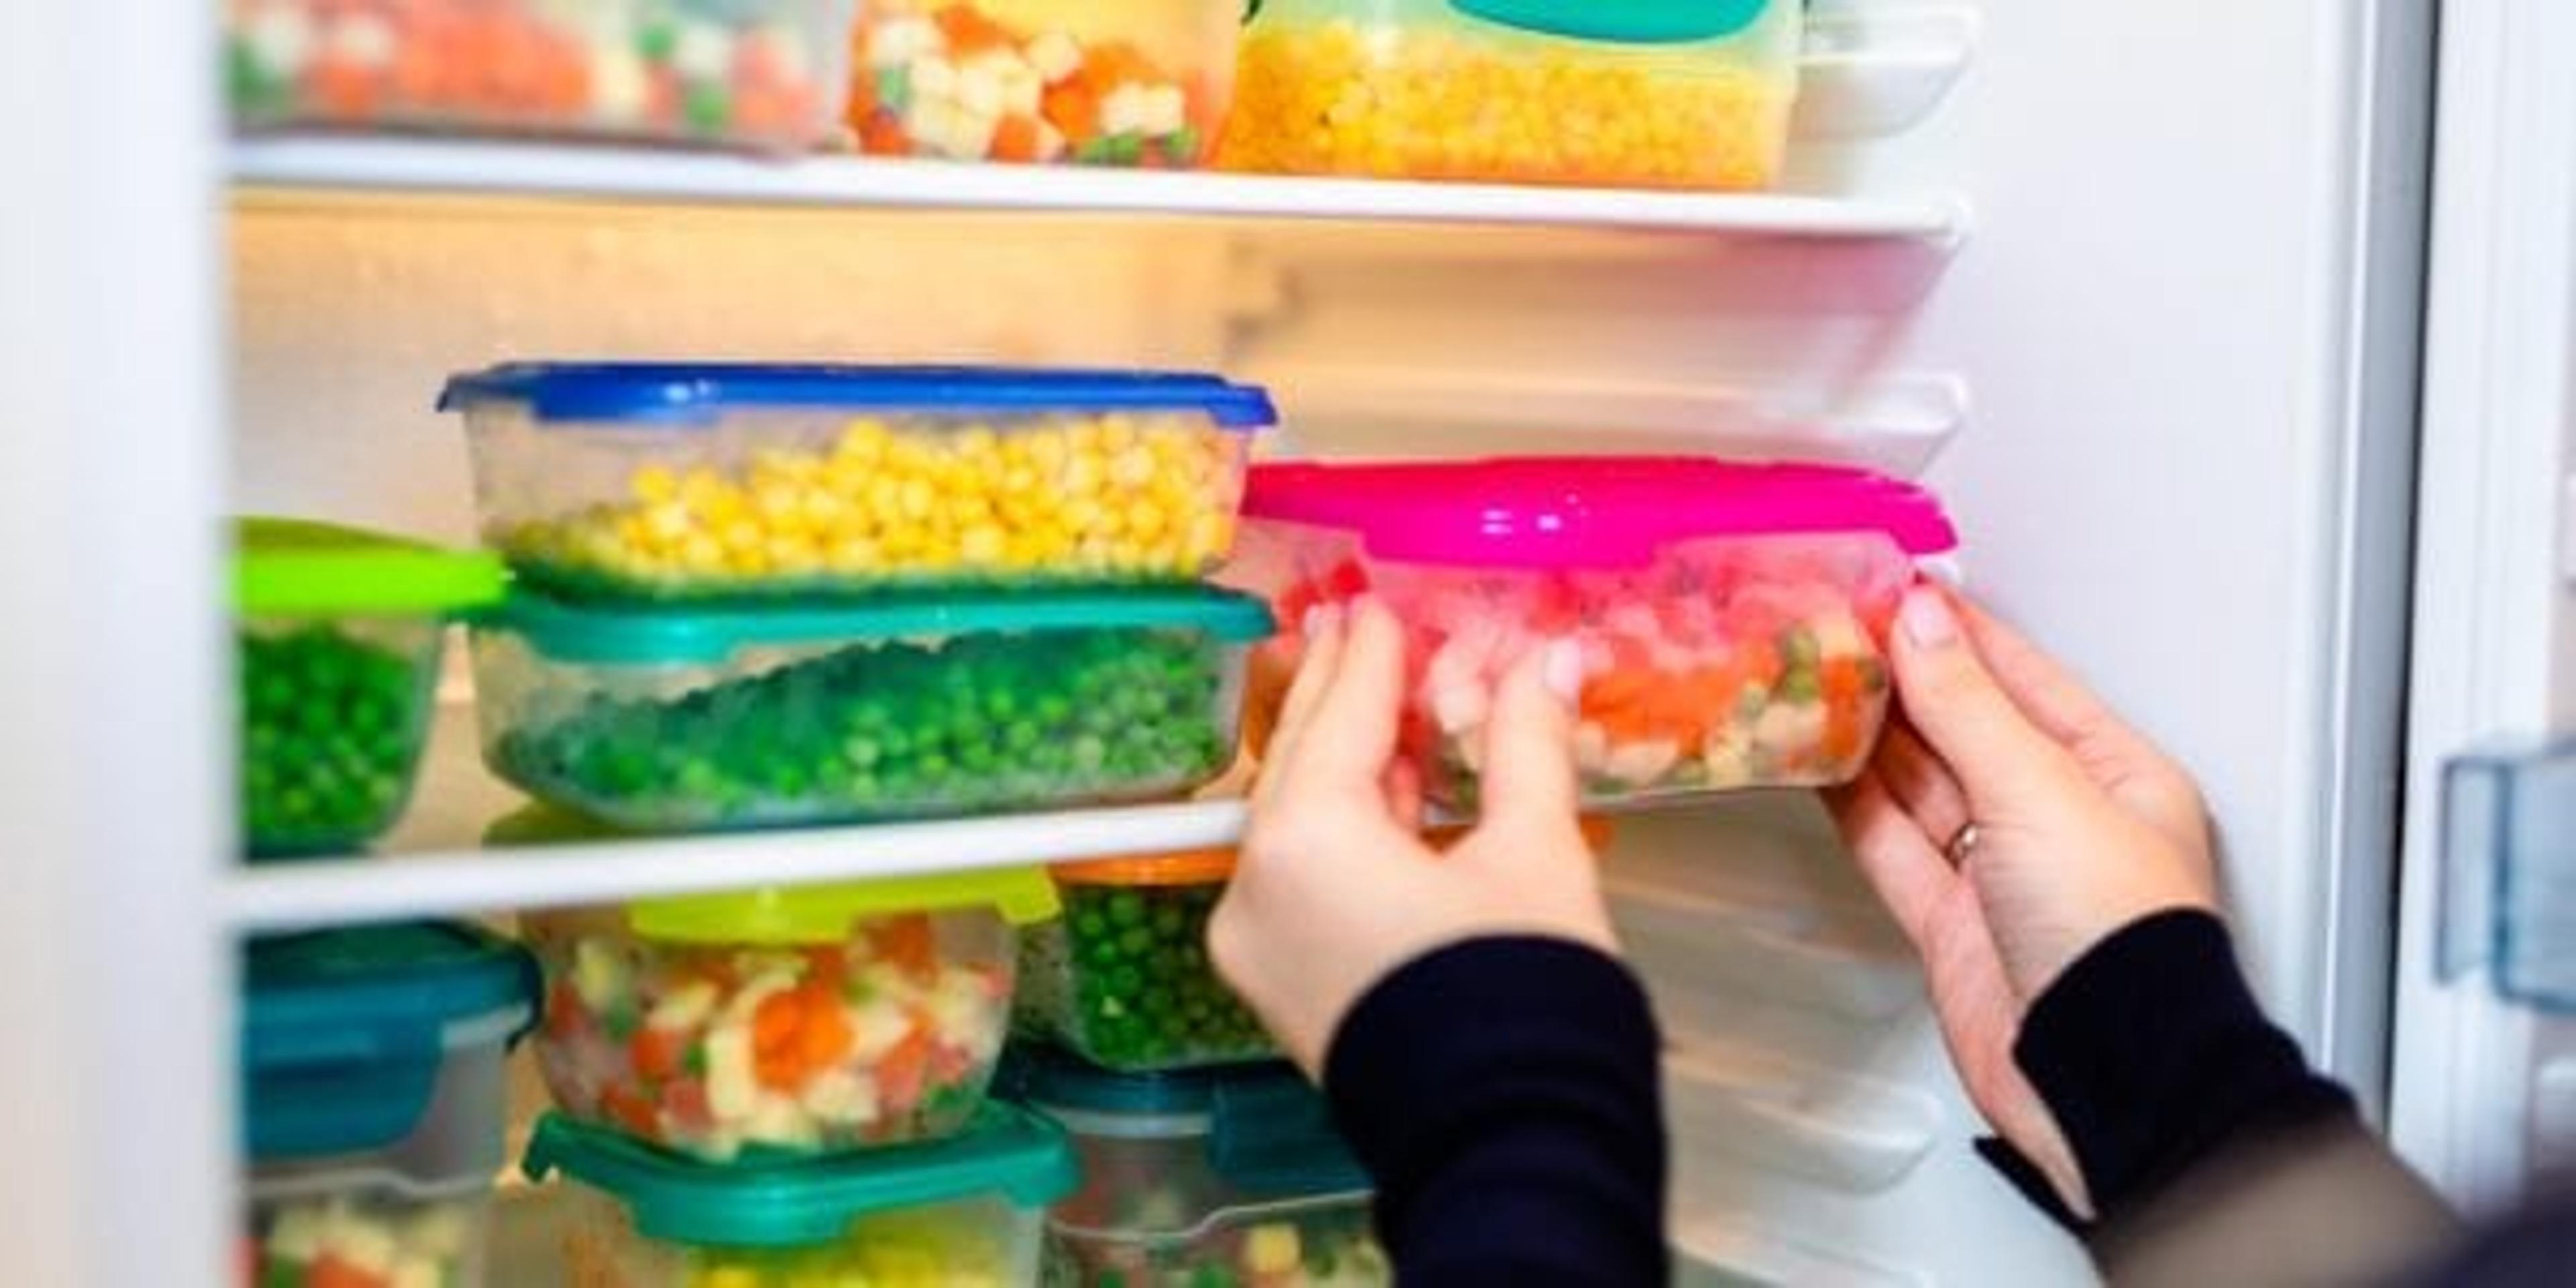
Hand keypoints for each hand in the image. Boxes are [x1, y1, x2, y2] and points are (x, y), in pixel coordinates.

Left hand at [1210, 598, 1618, 1076]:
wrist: (1510, 1142)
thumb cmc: (1523, 992)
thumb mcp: (1534, 853)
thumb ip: (1527, 746)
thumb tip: (1548, 661)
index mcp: (1304, 841)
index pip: (1337, 720)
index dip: (1368, 658)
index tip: (1378, 607)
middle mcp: (1254, 890)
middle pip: (1299, 767)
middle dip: (1339, 699)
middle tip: (1360, 632)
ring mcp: (1258, 947)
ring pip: (1295, 826)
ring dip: (1344, 766)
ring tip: (1387, 708)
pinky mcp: (1281, 989)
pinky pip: (1299, 880)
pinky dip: (1341, 832)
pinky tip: (1386, 796)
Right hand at [1829, 587, 2217, 1215]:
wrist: (2100, 1073)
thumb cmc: (2116, 938)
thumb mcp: (2040, 791)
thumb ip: (1968, 703)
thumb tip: (1921, 620)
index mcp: (2110, 770)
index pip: (2019, 675)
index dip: (1954, 628)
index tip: (1892, 583)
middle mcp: (2056, 815)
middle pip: (1963, 724)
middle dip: (1899, 675)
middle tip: (1829, 622)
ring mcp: (2000, 870)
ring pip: (1919, 782)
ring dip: (1866, 733)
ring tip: (1808, 677)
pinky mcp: (1950, 922)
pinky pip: (1891, 843)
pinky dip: (1851, 803)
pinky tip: (1815, 762)